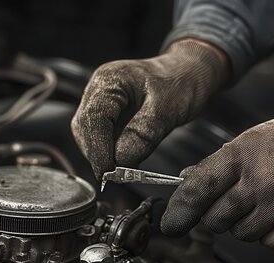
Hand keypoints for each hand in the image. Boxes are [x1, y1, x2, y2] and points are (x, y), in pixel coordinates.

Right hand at [71, 39, 229, 178]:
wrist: (189, 73)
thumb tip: (120, 162)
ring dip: (99, 155)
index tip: (108, 172)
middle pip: (84, 127)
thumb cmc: (181, 83)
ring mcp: (100, 101)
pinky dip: (106, 151)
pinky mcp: (107, 114)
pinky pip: (99, 136)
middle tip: (115, 177)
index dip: (98, 148)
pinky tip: (120, 163)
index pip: (95, 117)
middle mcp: (99, 88)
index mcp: (110, 79)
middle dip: (97, 154)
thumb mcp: (167, 109)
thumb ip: (143, 134)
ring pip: (88, 134)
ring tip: (120, 172)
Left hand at [161, 95, 273, 246]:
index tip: (170, 223)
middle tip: (229, 204)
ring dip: (242, 224)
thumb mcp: (248, 141)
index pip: (198, 189)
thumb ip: (215, 166)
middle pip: (214, 219)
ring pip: (239, 233)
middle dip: (214, 217)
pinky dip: (267, 232)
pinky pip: (266, 241)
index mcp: (241, 156)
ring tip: (261, 202)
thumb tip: (184, 182)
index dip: (179, 210)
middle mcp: (259, 182)